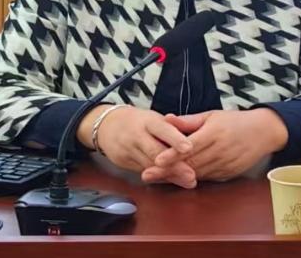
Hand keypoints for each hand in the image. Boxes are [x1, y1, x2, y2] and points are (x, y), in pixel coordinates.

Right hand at [76, 104, 196, 187]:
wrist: (107, 125)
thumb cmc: (137, 121)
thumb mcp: (153, 118)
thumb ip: (171, 128)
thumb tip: (194, 136)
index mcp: (148, 121)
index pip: (162, 129)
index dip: (175, 139)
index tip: (188, 148)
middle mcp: (137, 135)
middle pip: (156, 152)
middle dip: (174, 166)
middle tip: (191, 175)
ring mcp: (129, 150)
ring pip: (150, 166)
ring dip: (169, 176)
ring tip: (187, 181)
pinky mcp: (124, 163)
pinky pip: (143, 171)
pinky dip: (159, 177)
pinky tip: (172, 182)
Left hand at [144, 109, 288, 182]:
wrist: (262, 132)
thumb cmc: (235, 121)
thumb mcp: (212, 115)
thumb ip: (188, 121)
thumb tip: (166, 119)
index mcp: (213, 133)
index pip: (189, 146)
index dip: (172, 155)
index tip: (156, 160)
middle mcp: (217, 151)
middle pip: (189, 164)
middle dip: (167, 170)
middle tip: (147, 174)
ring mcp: (223, 164)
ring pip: (195, 174)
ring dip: (176, 177)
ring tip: (156, 179)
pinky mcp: (226, 174)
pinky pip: (205, 178)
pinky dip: (191, 178)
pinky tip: (177, 179)